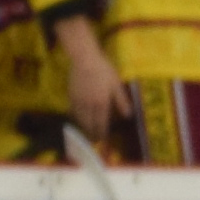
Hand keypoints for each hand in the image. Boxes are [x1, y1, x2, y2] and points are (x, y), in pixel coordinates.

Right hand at [52, 14, 125, 144]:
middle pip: (90, 123)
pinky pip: (72, 109)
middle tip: (94, 141)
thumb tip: (128, 116)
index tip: (104, 141)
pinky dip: (75, 116)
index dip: (103, 133)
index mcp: (102, 104)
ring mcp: (78, 99)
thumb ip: (122, 101)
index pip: (102, 123)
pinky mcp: (71, 93)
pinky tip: (77, 118)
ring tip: (86, 133)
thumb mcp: (117, 85)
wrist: (84, 58)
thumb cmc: (103, 70)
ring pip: (80, 118)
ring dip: (83, 127)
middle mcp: (89, 105)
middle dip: (92, 133)